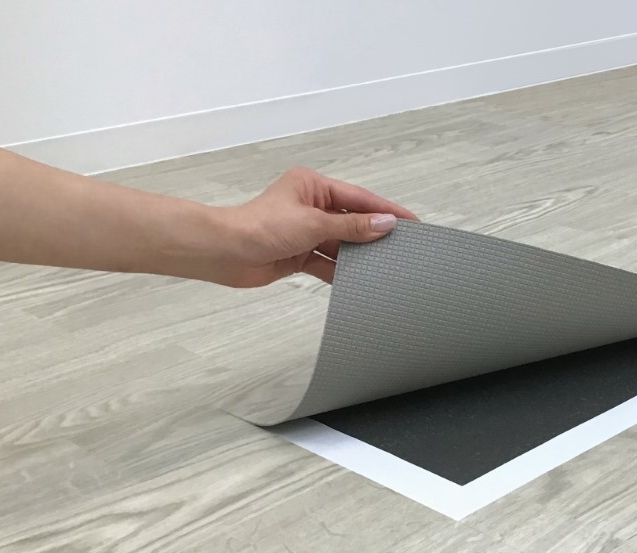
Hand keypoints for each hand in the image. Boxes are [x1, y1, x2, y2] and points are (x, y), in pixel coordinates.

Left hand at [202, 167, 417, 287]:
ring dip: (357, 255)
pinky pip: (327, 262)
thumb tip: (385, 224)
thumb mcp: (313, 223)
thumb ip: (352, 226)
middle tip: (403, 247)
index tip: (411, 222)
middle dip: (373, 235)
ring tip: (385, 266)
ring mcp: (305, 231)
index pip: (359, 198)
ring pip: (340, 243)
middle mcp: (311, 206)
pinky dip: (339, 271)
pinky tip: (358, 280)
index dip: (386, 211)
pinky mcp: (298, 254)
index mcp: (313, 186)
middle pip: (352, 221)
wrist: (225, 253)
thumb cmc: (261, 227)